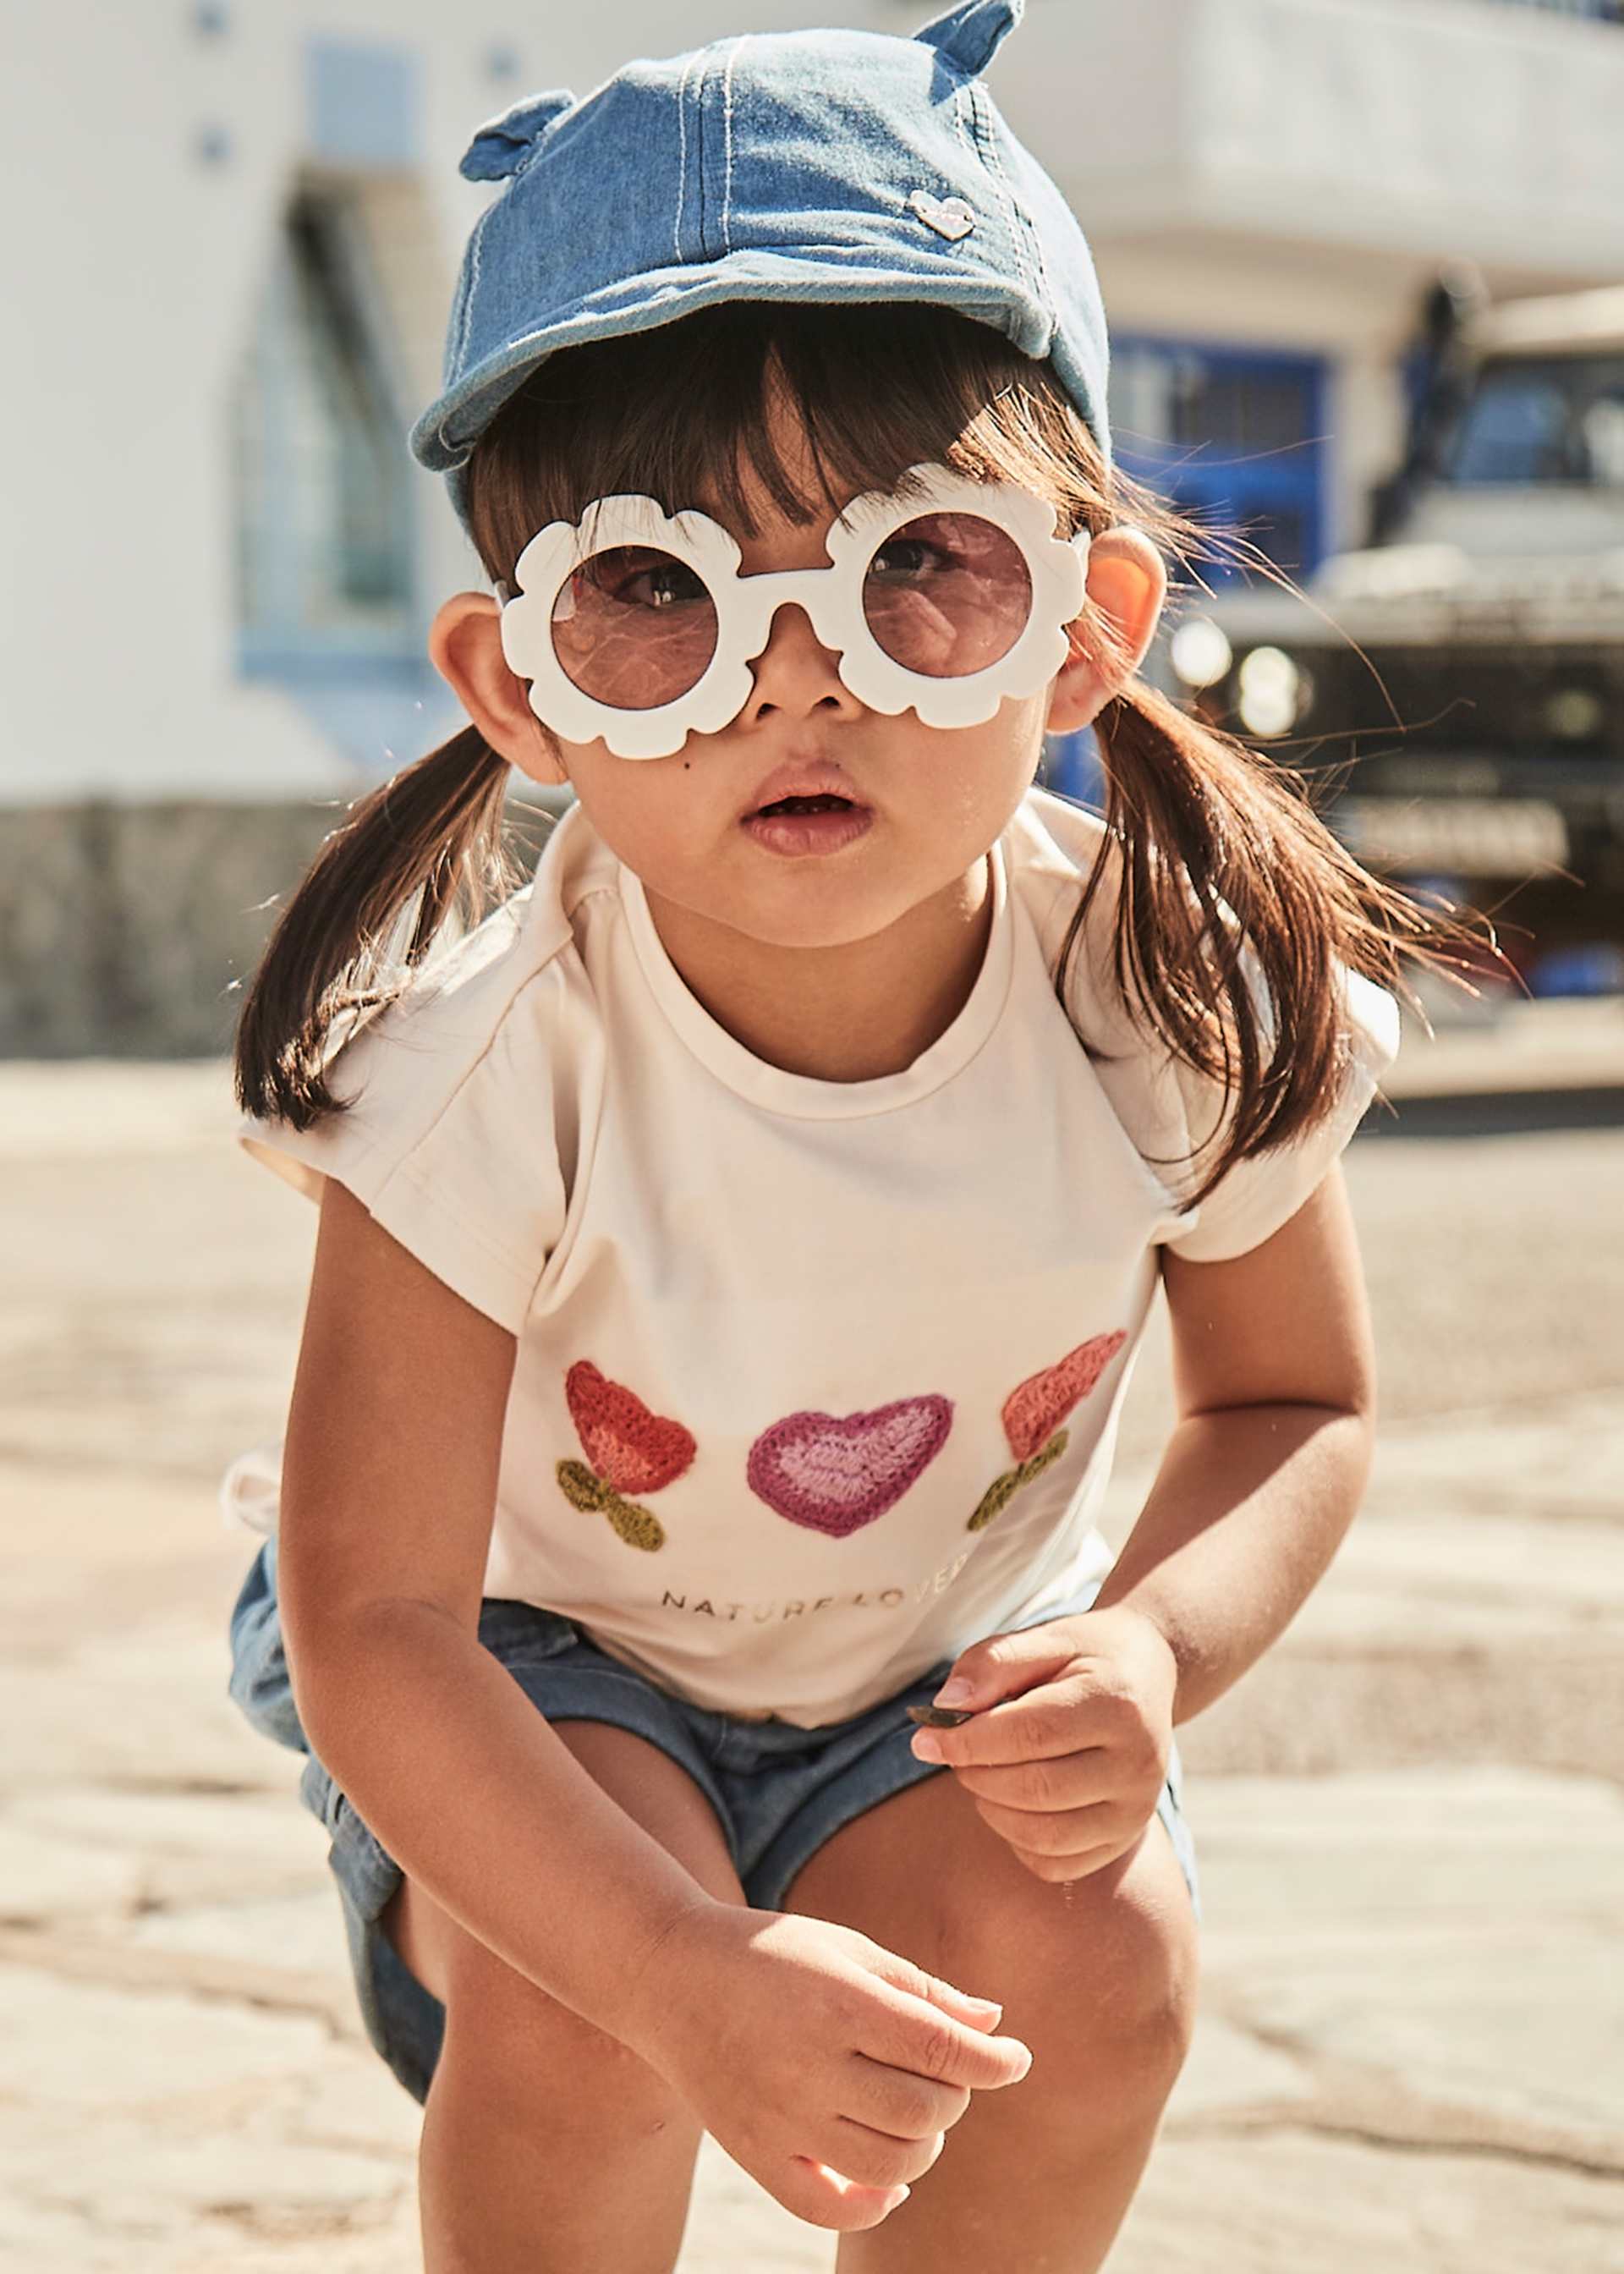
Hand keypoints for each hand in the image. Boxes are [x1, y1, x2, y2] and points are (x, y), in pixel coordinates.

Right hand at [613, 1901, 1032, 2232]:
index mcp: (840, 2002)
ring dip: (925, 2145)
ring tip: (916, 2114)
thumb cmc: (773, 1953)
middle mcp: (811, 2066)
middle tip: (945, 2073)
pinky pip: (827, 2206)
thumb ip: (922, 1990)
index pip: (940, 2050)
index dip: (994, 2062)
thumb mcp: (848, 1949)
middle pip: (923, 2111)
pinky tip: (890, 2181)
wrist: (670, 1975)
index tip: (1016, 2059)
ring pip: (889, 2165)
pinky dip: (872, 2204)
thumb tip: (994, 2027)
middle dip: (955, 2096)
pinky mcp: (755, 2154)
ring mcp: (781, 2117)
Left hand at [909, 1605, 1177, 1882]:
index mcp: (1118, 1703)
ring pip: (1044, 1836)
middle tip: (954, 1752)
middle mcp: (1139, 1763)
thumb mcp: (1044, 1638)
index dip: (968, 1741)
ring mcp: (1137, 1809)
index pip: (1030, 1734)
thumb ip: (993, 1664)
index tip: (925, 1738)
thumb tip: (946, 1708)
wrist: (1147, 1671)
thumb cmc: (1087, 1654)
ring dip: (991, 1809)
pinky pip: (1057, 1865)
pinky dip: (1018, 1842)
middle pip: (1036, 1789)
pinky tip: (1011, 1804)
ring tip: (981, 1774)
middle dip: (977, 1774)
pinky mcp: (1126, 1838)